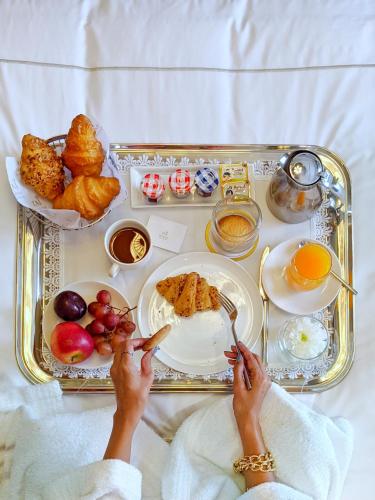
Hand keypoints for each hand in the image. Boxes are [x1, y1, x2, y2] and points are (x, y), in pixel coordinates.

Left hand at [110, 338, 153, 427]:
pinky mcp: (114, 373)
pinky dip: (126, 353)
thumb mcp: (147, 378)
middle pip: (122, 345)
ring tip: (142, 348)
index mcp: (125, 366)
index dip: (138, 340)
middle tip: (145, 343)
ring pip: (119, 350)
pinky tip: (135, 355)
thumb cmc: (137, 399)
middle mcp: (117, 366)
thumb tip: (150, 352)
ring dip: (130, 347)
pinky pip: (118, 357)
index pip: (128, 344)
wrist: (127, 411)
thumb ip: (147, 361)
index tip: (147, 342)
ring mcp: (113, 370)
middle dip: (134, 341)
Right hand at [224, 342, 274, 487]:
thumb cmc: (243, 408)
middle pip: (254, 360)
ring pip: (253, 365)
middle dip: (242, 354)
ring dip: (242, 360)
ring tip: (229, 357)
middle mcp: (264, 378)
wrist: (248, 421)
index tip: (237, 343)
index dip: (244, 350)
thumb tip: (238, 359)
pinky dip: (244, 366)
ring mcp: (263, 381)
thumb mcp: (238, 388)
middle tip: (230, 351)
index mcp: (260, 378)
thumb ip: (238, 372)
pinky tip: (235, 365)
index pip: (252, 359)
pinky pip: (252, 371)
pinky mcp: (260, 385)